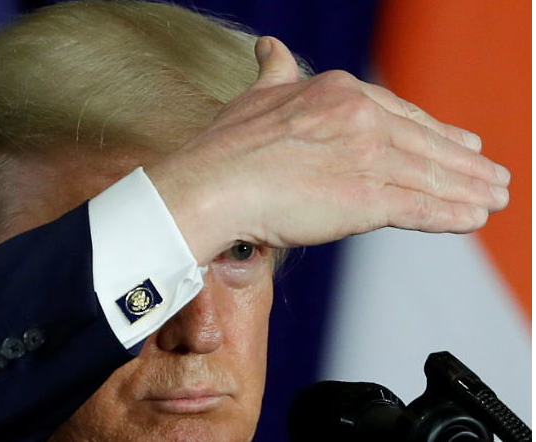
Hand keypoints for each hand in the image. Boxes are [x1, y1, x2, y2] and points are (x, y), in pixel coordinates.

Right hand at [148, 36, 509, 264]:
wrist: (211, 184)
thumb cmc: (226, 147)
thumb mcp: (256, 94)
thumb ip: (274, 71)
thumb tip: (268, 47)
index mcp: (337, 92)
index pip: (399, 113)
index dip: (433, 131)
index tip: (458, 141)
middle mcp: (360, 118)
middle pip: (425, 143)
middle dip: (464, 162)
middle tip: (492, 174)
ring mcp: (366, 157)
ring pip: (430, 175)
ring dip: (468, 190)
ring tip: (493, 198)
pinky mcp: (366, 198)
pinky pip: (419, 207)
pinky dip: (451, 214)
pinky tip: (473, 218)